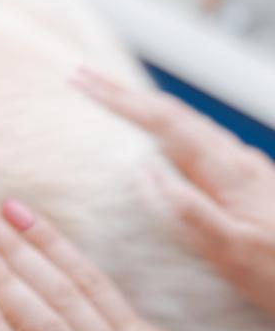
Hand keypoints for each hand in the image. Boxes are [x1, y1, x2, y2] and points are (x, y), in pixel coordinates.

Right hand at [73, 68, 274, 315]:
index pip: (164, 123)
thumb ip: (190, 212)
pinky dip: (169, 132)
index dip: (119, 100)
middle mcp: (238, 163)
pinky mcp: (251, 185)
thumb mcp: (234, 253)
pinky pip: (200, 145)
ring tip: (113, 99)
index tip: (80, 81)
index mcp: (228, 174)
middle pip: (174, 114)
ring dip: (147, 109)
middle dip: (126, 94)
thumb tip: (142, 171)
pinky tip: (163, 141)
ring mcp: (246, 172)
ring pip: (189, 125)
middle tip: (83, 78)